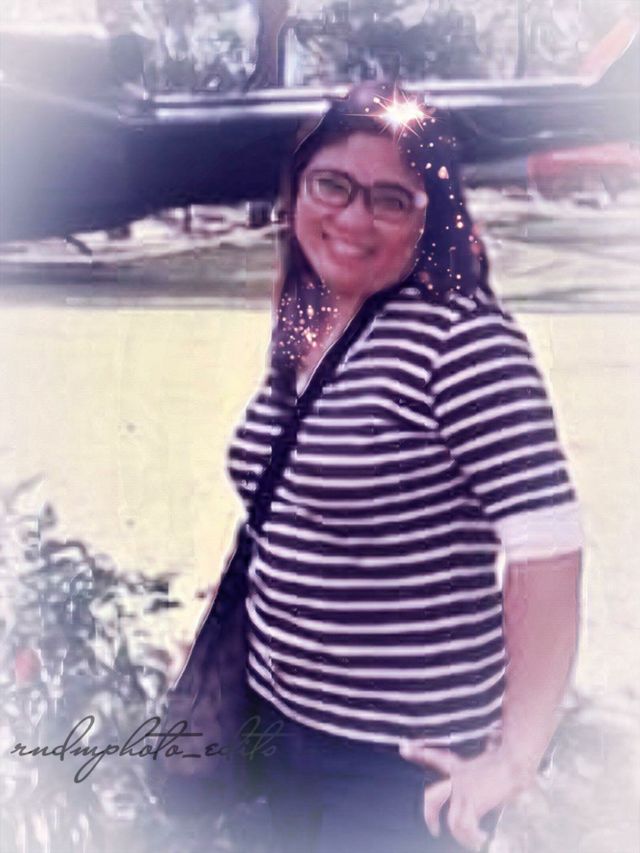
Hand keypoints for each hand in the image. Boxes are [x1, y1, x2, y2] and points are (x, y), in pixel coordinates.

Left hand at [399, 740, 528, 851]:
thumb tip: (492, 746)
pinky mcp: (473, 802)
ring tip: (470, 841)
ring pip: (452, 820)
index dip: (417, 752)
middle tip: (434, 830)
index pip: (434, 757)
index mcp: (459, 766)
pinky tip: (481, 839)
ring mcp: (463, 791)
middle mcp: (456, 778)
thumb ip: (485, 758)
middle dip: (430, 816)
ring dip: (461, 835)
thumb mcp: (491, 758)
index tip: (403, 748)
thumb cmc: (507, 760)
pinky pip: (465, 826)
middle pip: (432, 798)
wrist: (513, 762)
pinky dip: (473, 837)